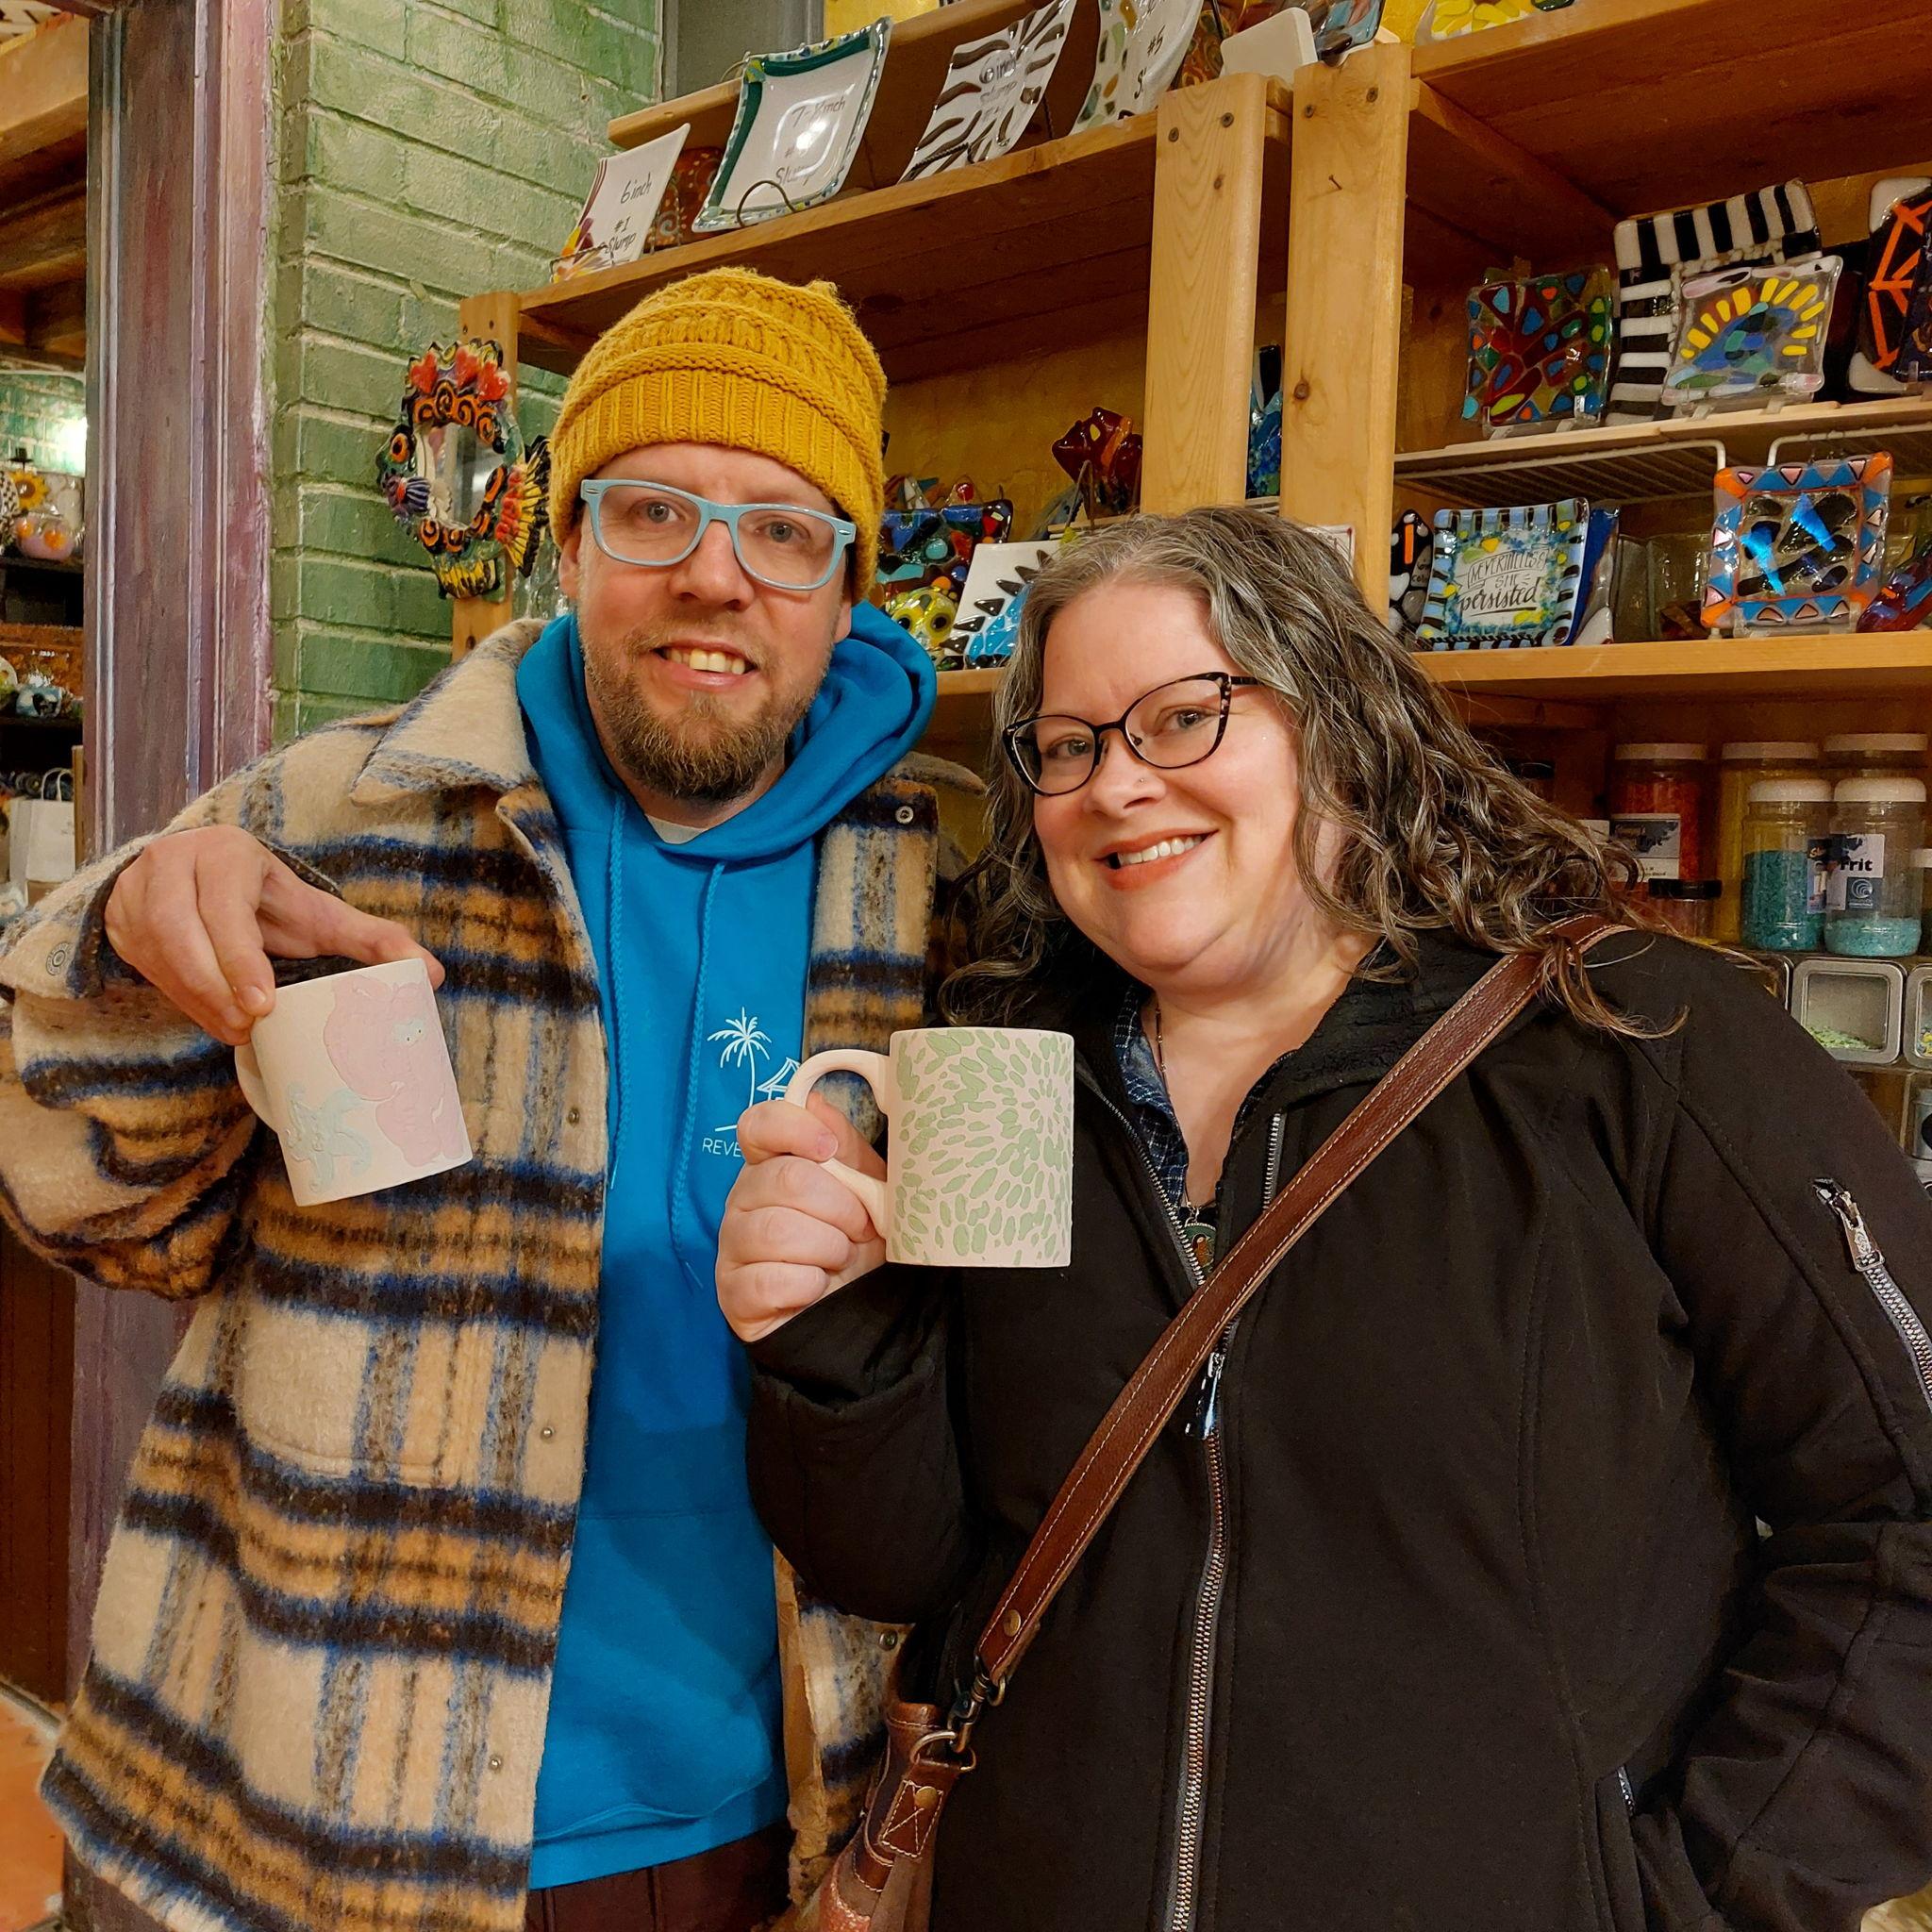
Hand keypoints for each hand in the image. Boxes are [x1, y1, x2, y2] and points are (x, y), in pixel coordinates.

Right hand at [103, 825, 443, 1045]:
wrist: (199, 879)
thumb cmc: (267, 900)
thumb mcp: (318, 915)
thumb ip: (373, 939)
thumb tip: (433, 974)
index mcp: (228, 853)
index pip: (225, 905)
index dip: (238, 957)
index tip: (262, 1004)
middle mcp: (176, 862)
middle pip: (180, 929)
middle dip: (213, 985)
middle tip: (249, 1026)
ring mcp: (139, 888)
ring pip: (156, 949)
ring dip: (194, 996)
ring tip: (234, 1029)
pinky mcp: (119, 916)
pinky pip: (141, 963)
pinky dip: (177, 997)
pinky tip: (210, 1017)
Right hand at [718, 1093, 886, 1343]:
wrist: (857, 1308)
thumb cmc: (857, 1240)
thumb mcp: (866, 1186)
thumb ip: (844, 1145)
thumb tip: (816, 1103)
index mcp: (771, 1165)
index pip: (758, 1125)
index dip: (792, 1129)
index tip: (828, 1149)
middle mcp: (742, 1200)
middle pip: (784, 1180)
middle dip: (839, 1206)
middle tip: (860, 1228)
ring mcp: (732, 1247)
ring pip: (776, 1230)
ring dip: (827, 1247)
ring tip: (840, 1258)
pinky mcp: (733, 1294)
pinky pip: (768, 1280)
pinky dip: (807, 1283)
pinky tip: (816, 1286)